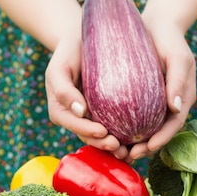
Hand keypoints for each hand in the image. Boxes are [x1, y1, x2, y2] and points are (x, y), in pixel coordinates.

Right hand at [45, 37, 122, 152]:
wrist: (82, 43)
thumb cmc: (68, 53)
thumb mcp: (59, 68)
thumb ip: (64, 90)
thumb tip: (80, 111)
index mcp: (61, 112)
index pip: (74, 125)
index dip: (87, 131)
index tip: (103, 132)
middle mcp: (75, 119)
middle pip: (88, 137)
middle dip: (103, 144)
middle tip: (119, 147)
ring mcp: (90, 118)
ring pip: (101, 137)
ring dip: (114, 147)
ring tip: (128, 151)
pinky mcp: (105, 114)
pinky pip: (113, 127)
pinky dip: (123, 136)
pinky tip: (137, 141)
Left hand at [125, 21, 195, 162]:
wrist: (157, 24)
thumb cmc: (170, 39)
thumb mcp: (178, 57)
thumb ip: (178, 81)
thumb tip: (175, 108)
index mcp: (182, 100)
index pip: (174, 125)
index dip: (162, 139)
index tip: (148, 148)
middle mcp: (169, 106)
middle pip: (158, 133)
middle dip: (145, 147)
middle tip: (128, 155)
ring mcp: (155, 103)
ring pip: (145, 129)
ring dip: (133, 143)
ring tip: (117, 152)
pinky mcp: (140, 98)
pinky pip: (133, 118)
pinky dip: (123, 128)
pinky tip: (109, 134)